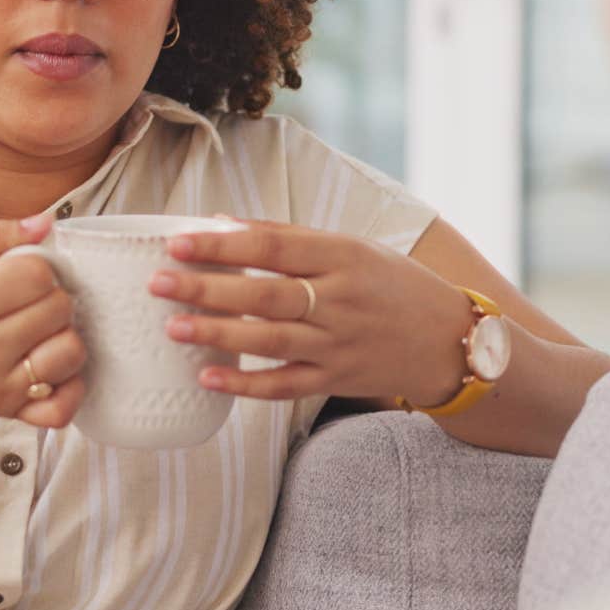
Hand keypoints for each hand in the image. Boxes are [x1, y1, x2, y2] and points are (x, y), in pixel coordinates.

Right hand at [0, 215, 87, 436]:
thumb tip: (45, 223)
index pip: (36, 273)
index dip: (36, 266)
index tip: (19, 273)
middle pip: (59, 308)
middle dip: (51, 296)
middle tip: (27, 300)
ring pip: (70, 352)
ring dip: (63, 335)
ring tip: (39, 330)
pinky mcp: (9, 411)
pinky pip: (63, 406)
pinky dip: (69, 386)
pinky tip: (50, 367)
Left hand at [150, 220, 474, 405]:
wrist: (450, 341)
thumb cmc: (392, 284)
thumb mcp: (350, 247)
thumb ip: (288, 237)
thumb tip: (220, 223)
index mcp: (342, 256)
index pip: (274, 246)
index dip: (224, 244)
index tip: (178, 241)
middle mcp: (340, 300)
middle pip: (265, 293)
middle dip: (208, 288)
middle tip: (158, 282)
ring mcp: (338, 344)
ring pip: (270, 340)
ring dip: (219, 333)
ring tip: (172, 326)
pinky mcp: (337, 380)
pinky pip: (285, 386)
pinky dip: (247, 385)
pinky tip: (208, 377)